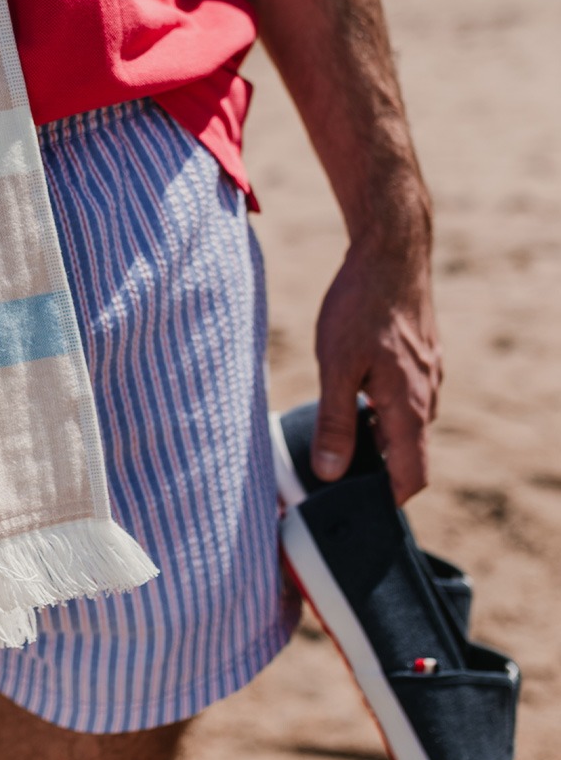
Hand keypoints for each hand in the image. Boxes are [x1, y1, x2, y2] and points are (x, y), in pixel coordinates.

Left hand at [310, 231, 442, 505]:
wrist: (391, 250)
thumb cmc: (360, 305)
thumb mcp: (336, 367)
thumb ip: (335, 422)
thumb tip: (331, 472)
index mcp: (409, 406)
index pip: (412, 477)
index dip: (388, 500)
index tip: (356, 508)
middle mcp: (427, 395)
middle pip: (410, 454)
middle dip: (378, 470)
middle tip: (336, 474)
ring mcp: (429, 374)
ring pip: (408, 424)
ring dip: (380, 437)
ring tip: (338, 436)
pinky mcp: (422, 356)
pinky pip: (407, 398)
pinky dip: (384, 409)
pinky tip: (353, 395)